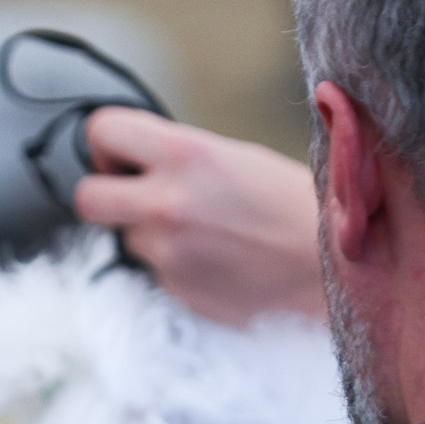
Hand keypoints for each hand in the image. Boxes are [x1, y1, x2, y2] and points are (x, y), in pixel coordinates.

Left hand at [73, 109, 327, 326]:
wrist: (337, 271)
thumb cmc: (296, 207)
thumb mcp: (237, 158)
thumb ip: (181, 156)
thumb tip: (137, 160)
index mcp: (186, 154)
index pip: (101, 130)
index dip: (106, 145)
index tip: (125, 157)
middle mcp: (167, 204)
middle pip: (87, 198)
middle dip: (105, 195)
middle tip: (136, 195)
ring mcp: (168, 255)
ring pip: (128, 240)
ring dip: (154, 236)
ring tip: (208, 233)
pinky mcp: (178, 293)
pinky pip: (158, 273)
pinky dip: (179, 267)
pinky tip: (220, 261)